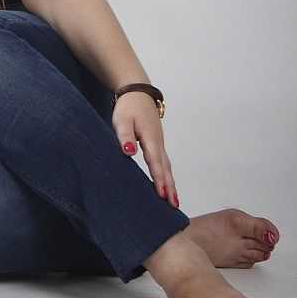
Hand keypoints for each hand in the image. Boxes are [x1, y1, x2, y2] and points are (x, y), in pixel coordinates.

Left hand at [111, 92, 178, 207]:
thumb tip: (129, 151)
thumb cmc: (129, 107)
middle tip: (174, 205)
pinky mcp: (157, 143)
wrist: (138, 92)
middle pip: (166, 168)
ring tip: (174, 200)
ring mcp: (159, 143)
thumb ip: (125, 136)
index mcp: (150, 138)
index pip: (155, 162)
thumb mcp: (122, 119)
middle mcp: (158, 143)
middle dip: (170, 187)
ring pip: (166, 166)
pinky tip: (166, 184)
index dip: (159, 179)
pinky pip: (163, 162)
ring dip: (171, 183)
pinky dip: (166, 174)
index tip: (163, 195)